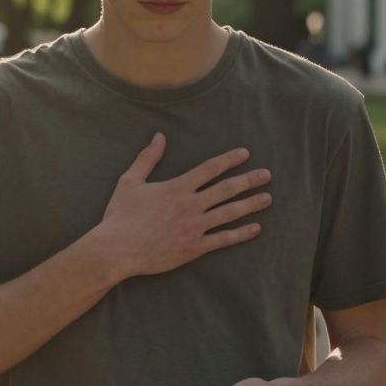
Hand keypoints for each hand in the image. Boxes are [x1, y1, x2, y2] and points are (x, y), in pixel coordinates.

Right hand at [89, 133, 271, 279]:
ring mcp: (194, 227)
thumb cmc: (120, 215)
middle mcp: (190, 205)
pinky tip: (256, 228)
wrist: (117, 249)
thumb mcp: (129, 181)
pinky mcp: (194, 248)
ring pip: (230, 213)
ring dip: (251, 204)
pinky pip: (223, 239)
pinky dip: (241, 234)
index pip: (210, 169)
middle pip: (227, 189)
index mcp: (177, 188)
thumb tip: (159, 137)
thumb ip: (147, 158)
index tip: (246, 153)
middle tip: (267, 175)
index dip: (229, 160)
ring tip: (267, 198)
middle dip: (249, 180)